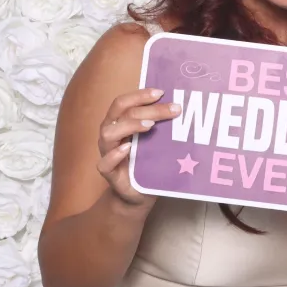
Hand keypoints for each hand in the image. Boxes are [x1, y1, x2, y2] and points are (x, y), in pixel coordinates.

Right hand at [97, 87, 180, 206]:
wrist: (138, 193)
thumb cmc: (147, 162)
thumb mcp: (155, 141)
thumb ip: (161, 126)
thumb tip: (182, 108)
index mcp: (119, 122)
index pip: (124, 102)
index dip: (140, 95)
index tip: (162, 92)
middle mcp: (110, 134)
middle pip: (121, 114)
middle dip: (147, 109)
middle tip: (172, 110)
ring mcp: (107, 153)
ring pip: (108, 133)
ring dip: (130, 126)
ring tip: (150, 126)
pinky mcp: (108, 173)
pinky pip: (104, 163)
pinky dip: (115, 154)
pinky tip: (128, 148)